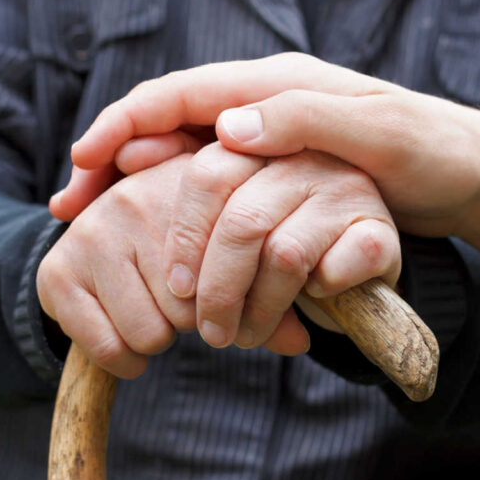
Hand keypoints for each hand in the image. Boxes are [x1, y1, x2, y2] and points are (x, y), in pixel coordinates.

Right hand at [37, 156, 311, 377]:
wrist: (92, 232)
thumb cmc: (183, 244)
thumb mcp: (229, 251)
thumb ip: (270, 290)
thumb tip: (303, 343)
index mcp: (193, 182)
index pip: (234, 267)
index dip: (233, 302)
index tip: (228, 305)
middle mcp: (138, 196)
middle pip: (193, 309)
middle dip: (194, 321)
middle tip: (181, 305)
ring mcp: (94, 230)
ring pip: (152, 332)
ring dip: (159, 339)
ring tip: (154, 311)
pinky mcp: (58, 270)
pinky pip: (109, 347)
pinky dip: (123, 360)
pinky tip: (126, 337)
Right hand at [56, 53, 479, 238]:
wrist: (472, 172)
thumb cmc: (432, 150)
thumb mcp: (377, 132)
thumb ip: (303, 121)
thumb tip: (227, 128)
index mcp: (275, 85)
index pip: (178, 95)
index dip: (124, 125)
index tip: (82, 164)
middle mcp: (262, 105)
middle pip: (165, 123)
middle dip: (111, 158)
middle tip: (69, 207)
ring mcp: (267, 137)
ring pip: (180, 155)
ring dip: (133, 185)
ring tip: (92, 223)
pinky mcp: (276, 170)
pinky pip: (207, 182)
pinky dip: (172, 204)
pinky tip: (157, 236)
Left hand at [159, 143, 399, 349]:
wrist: (360, 271)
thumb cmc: (278, 246)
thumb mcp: (226, 220)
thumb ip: (176, 196)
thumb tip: (100, 177)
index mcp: (261, 143)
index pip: (207, 173)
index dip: (185, 236)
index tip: (174, 290)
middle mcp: (305, 156)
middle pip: (242, 220)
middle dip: (217, 288)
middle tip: (208, 332)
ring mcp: (346, 189)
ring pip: (283, 254)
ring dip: (259, 309)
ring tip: (245, 336)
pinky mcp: (380, 231)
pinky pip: (332, 271)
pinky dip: (316, 300)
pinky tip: (312, 304)